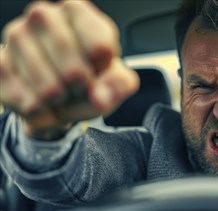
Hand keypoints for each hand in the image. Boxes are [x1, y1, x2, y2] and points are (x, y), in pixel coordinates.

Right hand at [0, 1, 138, 139]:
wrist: (58, 95)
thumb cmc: (89, 79)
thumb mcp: (114, 81)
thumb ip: (119, 85)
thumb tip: (100, 98)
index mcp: (77, 11)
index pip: (100, 47)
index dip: (103, 71)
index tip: (99, 69)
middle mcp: (43, 16)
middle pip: (74, 71)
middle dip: (81, 90)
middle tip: (79, 86)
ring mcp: (17, 37)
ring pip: (49, 89)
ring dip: (61, 101)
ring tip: (62, 92)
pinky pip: (25, 101)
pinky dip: (41, 111)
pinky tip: (43, 101)